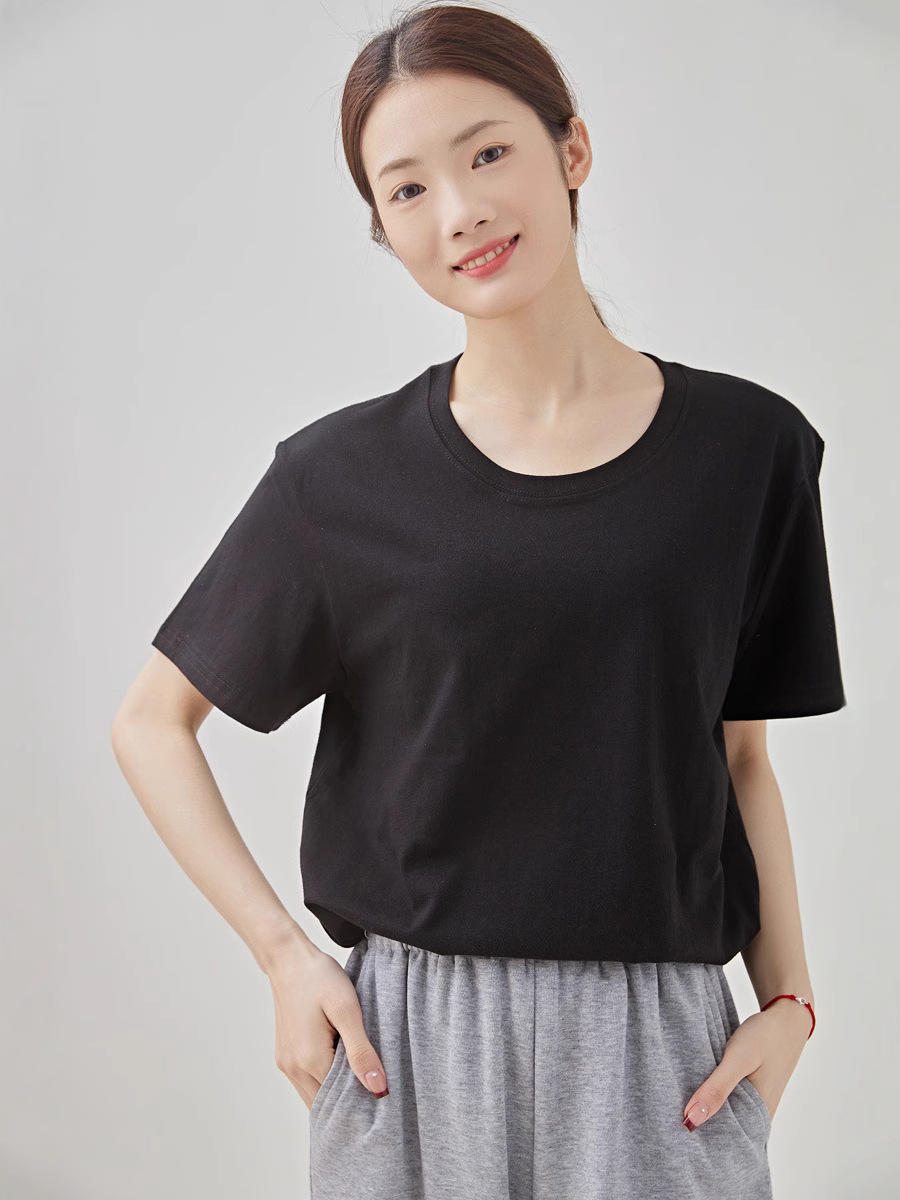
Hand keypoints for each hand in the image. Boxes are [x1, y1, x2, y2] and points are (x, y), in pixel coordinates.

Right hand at [266, 941, 389, 1111]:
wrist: (288, 959)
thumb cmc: (318, 978)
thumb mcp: (347, 1010)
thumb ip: (361, 1051)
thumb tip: (378, 1087)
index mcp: (309, 1060)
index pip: (339, 1102)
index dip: (362, 1103)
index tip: (383, 1099)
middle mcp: (293, 1068)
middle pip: (323, 1106)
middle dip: (348, 1105)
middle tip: (375, 1095)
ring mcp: (286, 1063)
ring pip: (313, 1096)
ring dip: (335, 1095)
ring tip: (360, 1080)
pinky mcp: (284, 1055)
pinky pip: (306, 1082)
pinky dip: (323, 1082)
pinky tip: (341, 1067)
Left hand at [681, 999, 812, 1130]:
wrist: (787, 1019)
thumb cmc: (765, 1038)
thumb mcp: (738, 1060)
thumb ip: (716, 1089)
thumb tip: (691, 1121)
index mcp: (757, 1117)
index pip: (724, 1142)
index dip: (699, 1140)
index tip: (674, 1135)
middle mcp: (758, 1116)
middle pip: (724, 1129)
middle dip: (699, 1125)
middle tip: (670, 1119)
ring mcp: (756, 1104)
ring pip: (726, 1114)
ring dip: (706, 1108)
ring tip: (678, 1105)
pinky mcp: (751, 1091)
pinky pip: (730, 1100)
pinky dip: (715, 1095)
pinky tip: (698, 1088)